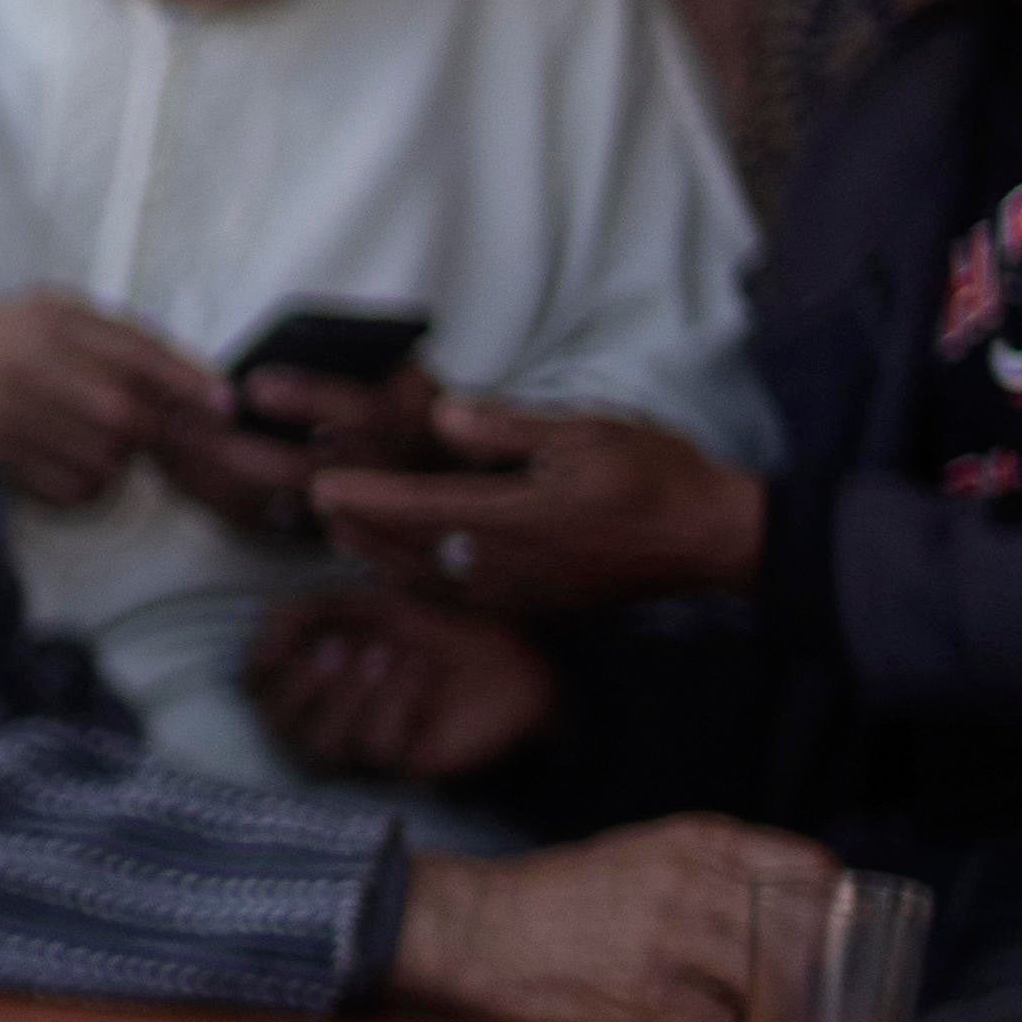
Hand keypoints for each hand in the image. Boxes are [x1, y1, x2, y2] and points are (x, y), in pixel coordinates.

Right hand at [0, 294, 314, 525]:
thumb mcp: (54, 312)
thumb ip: (118, 336)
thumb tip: (193, 377)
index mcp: (51, 321)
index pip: (138, 354)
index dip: (189, 381)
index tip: (223, 403)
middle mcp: (33, 369)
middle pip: (128, 416)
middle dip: (159, 428)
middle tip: (164, 430)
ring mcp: (16, 421)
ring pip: (108, 459)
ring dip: (120, 457)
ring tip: (95, 436)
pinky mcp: (6, 464)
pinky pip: (77, 489)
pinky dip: (89, 482)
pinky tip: (70, 457)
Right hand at [251, 579, 558, 784]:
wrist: (509, 656)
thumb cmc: (438, 627)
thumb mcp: (367, 603)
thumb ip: (311, 608)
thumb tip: (265, 619)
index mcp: (315, 674)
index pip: (257, 684)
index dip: (260, 663)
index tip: (284, 636)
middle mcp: (332, 715)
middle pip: (279, 724)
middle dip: (301, 687)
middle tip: (337, 648)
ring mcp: (364, 744)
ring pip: (321, 746)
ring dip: (347, 696)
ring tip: (385, 654)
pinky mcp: (400, 765)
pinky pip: (374, 748)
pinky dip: (393, 702)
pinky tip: (419, 671)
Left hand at [311, 392, 768, 621]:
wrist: (708, 538)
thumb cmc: (653, 475)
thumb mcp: (584, 432)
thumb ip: (507, 427)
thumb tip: (443, 415)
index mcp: (516, 518)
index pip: (421, 508)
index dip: (366, 498)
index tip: (321, 486)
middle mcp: (508, 566)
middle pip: (411, 552)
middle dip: (360, 528)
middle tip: (314, 506)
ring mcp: (519, 593)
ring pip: (429, 581)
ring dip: (381, 558)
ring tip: (342, 534)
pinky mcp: (532, 605)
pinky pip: (458, 599)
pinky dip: (418, 582)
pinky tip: (401, 568)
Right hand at [383, 814, 832, 1021]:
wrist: (480, 925)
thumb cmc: (564, 893)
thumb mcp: (646, 850)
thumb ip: (716, 868)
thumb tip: (795, 903)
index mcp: (696, 842)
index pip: (809, 869)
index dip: (832, 907)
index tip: (834, 931)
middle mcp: (690, 883)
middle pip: (799, 935)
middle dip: (810, 969)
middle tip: (806, 990)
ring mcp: (669, 940)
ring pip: (766, 984)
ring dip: (765, 1007)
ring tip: (747, 1011)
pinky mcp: (645, 996)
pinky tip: (687, 1021)